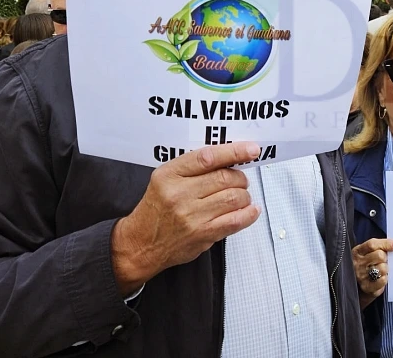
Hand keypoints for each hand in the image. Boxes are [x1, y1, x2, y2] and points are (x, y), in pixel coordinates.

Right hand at [110, 142, 261, 295]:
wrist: (141, 243)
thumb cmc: (156, 209)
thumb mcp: (165, 179)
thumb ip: (192, 168)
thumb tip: (229, 159)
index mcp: (169, 175)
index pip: (208, 157)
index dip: (234, 151)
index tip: (251, 150)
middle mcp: (180, 194)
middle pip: (225, 178)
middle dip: (240, 177)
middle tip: (240, 180)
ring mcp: (192, 216)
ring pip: (234, 198)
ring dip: (244, 195)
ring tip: (240, 196)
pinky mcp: (202, 234)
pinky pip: (235, 221)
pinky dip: (249, 214)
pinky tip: (251, 210)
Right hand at [353, 238, 392, 308]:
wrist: (358, 287)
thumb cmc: (366, 266)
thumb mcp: (368, 253)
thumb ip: (379, 246)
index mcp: (358, 252)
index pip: (372, 244)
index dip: (386, 244)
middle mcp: (358, 264)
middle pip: (379, 255)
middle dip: (385, 258)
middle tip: (384, 261)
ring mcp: (361, 276)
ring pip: (382, 268)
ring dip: (386, 269)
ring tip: (382, 270)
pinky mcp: (367, 287)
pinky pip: (382, 281)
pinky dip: (385, 279)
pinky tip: (382, 278)